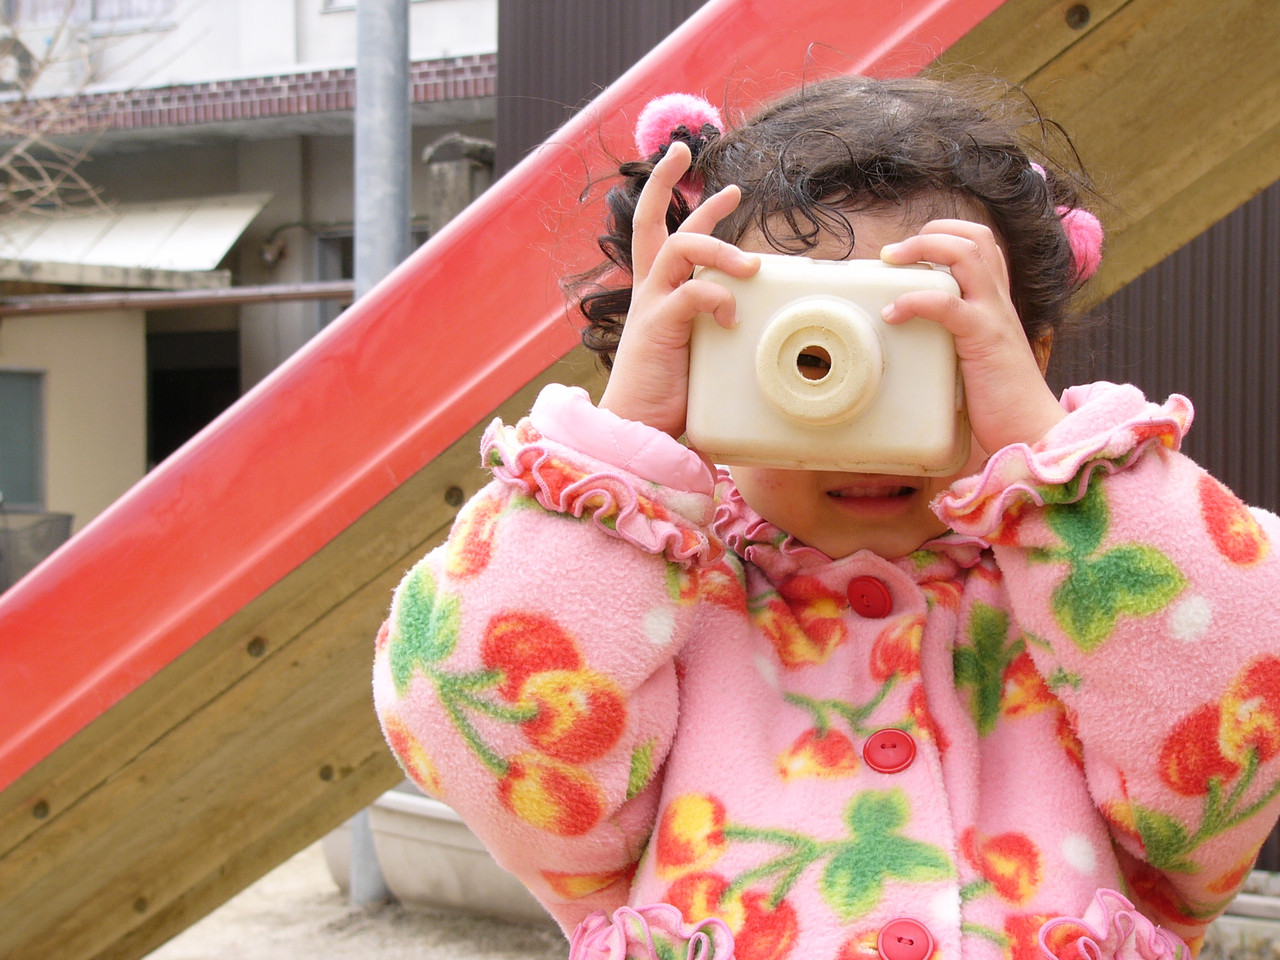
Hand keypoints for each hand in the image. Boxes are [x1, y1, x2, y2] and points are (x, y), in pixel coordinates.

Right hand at [598, 142, 759, 438]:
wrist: (637, 430)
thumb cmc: (670, 398)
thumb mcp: (701, 353)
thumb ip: (719, 330)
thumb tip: (763, 323)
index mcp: (658, 293)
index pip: (663, 232)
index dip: (678, 197)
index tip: (705, 174)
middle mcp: (650, 291)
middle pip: (650, 221)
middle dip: (662, 181)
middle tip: (684, 151)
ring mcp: (651, 306)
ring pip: (679, 248)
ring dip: (718, 246)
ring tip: (750, 266)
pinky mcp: (657, 327)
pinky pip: (691, 293)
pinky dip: (717, 296)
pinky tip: (731, 315)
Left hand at [879, 220, 1064, 454]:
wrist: (1030, 429)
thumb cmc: (999, 400)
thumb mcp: (975, 355)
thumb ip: (954, 336)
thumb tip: (911, 334)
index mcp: (997, 301)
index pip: (982, 243)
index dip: (948, 232)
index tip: (913, 248)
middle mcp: (998, 300)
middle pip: (974, 237)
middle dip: (931, 232)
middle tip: (893, 253)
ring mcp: (993, 315)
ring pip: (965, 255)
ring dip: (922, 249)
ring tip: (890, 262)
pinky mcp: (983, 338)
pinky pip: (948, 305)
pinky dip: (915, 301)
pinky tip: (892, 312)